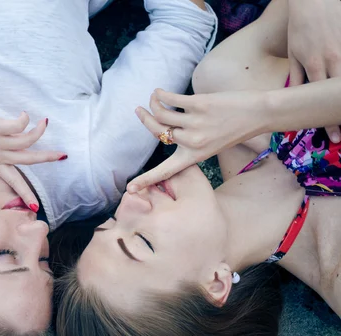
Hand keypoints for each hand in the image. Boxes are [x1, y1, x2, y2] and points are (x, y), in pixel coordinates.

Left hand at [0, 104, 66, 209]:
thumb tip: (7, 140)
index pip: (12, 180)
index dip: (25, 193)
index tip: (35, 207)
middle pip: (27, 161)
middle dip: (47, 159)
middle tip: (63, 156)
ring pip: (26, 142)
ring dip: (38, 132)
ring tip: (44, 122)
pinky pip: (17, 125)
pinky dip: (25, 120)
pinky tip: (24, 114)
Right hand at [127, 89, 266, 192]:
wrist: (259, 114)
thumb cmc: (236, 129)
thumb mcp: (212, 145)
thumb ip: (190, 143)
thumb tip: (167, 132)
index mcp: (194, 156)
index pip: (166, 171)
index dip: (146, 179)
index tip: (131, 188)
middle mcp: (192, 142)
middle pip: (157, 131)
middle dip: (145, 118)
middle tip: (140, 110)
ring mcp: (195, 123)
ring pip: (161, 113)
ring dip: (153, 103)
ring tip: (154, 97)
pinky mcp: (199, 105)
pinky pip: (170, 99)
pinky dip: (160, 94)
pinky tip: (159, 91)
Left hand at [288, 0, 340, 141]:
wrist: (316, 1)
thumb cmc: (301, 28)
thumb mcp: (294, 52)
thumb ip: (297, 74)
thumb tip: (294, 95)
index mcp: (313, 65)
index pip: (319, 99)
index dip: (326, 118)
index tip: (333, 136)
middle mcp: (332, 61)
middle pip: (335, 94)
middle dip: (339, 116)